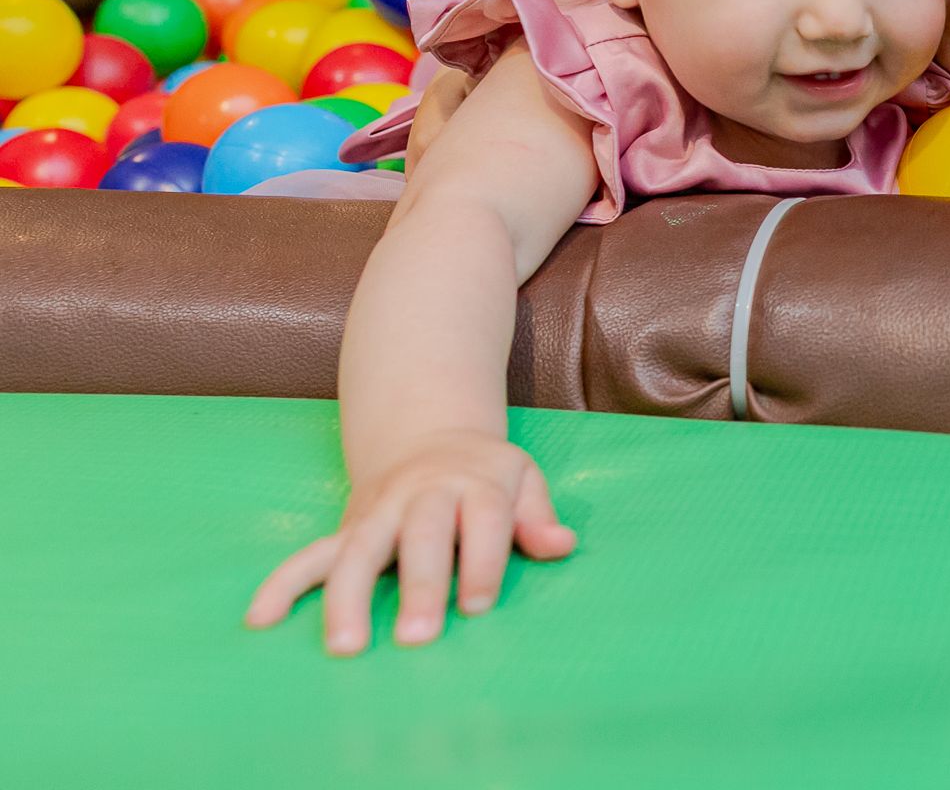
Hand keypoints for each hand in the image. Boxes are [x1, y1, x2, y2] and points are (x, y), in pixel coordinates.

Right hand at [244, 429, 575, 655]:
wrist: (428, 430)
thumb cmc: (486, 472)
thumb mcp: (523, 479)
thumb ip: (538, 516)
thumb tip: (561, 545)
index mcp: (475, 482)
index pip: (482, 520)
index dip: (480, 562)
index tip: (476, 607)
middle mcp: (423, 495)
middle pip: (421, 535)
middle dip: (418, 584)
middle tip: (417, 636)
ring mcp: (380, 511)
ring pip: (359, 549)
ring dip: (347, 597)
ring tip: (344, 646)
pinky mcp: (348, 527)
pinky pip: (311, 554)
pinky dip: (283, 583)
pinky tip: (261, 619)